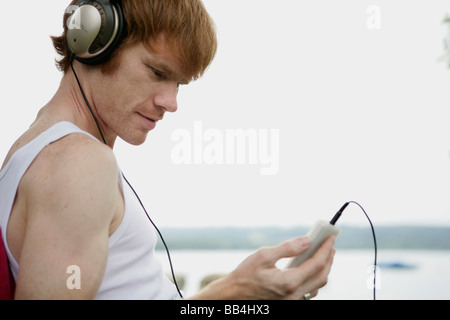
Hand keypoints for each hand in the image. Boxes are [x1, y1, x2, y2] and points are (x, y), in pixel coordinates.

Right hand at [190, 236, 335, 299]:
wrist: (234, 295)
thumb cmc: (245, 274)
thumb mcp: (263, 256)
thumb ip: (287, 248)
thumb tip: (307, 240)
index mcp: (289, 282)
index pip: (316, 264)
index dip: (325, 249)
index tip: (330, 238)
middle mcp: (294, 295)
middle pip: (322, 276)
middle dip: (328, 259)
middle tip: (330, 244)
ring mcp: (293, 301)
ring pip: (317, 285)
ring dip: (323, 269)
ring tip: (323, 254)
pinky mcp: (290, 302)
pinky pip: (309, 291)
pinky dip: (314, 278)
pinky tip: (310, 268)